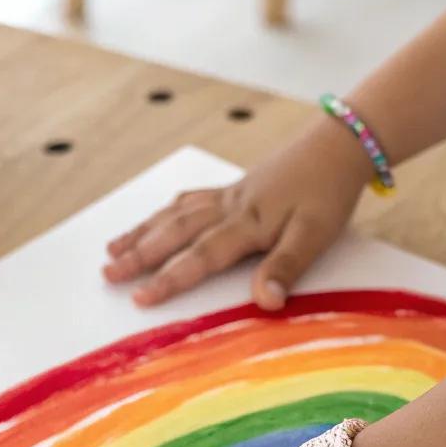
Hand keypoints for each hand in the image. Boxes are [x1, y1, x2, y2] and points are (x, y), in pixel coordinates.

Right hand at [103, 118, 373, 309]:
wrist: (338, 145)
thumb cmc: (329, 193)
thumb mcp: (315, 234)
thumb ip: (286, 267)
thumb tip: (265, 301)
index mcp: (247, 223)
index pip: (200, 257)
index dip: (168, 279)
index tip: (139, 299)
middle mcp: (229, 208)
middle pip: (175, 233)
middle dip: (139, 256)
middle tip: (107, 275)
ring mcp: (229, 196)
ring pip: (175, 215)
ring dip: (143, 233)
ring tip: (113, 251)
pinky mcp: (235, 188)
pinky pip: (189, 200)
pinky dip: (166, 211)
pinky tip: (156, 218)